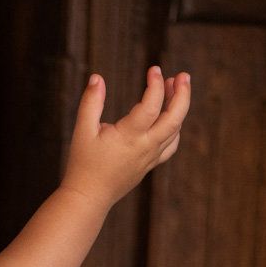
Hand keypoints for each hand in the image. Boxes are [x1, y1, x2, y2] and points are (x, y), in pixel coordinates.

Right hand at [60, 66, 191, 210]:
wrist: (88, 197)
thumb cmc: (83, 164)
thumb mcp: (82, 131)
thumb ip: (91, 103)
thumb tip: (97, 78)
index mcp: (129, 137)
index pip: (152, 106)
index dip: (156, 85)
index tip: (154, 69)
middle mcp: (145, 147)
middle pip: (175, 118)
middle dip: (183, 94)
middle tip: (183, 75)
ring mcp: (150, 157)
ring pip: (176, 130)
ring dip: (179, 107)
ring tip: (174, 87)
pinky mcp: (149, 164)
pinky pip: (171, 145)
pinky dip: (176, 128)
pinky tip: (170, 116)